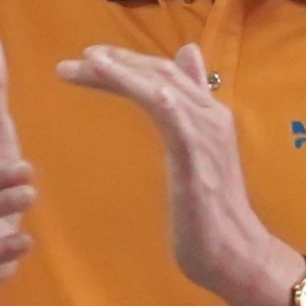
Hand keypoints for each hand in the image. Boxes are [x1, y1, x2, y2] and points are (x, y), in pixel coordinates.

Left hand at [55, 36, 305, 305]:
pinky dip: (163, 101)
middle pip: (158, 74)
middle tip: (71, 65)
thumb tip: (189, 54)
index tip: (85, 61)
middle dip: (114, 64)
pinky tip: (146, 90)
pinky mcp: (199, 164)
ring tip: (88, 65)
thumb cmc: (208, 208)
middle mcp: (210, 116)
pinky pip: (180, 124)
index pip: (162, 73)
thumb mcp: (193, 147)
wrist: (234, 252)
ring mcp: (207, 137)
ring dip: (124, 74)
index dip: (125, 62)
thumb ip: (188, 103)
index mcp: (206, 112)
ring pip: (164, 89)